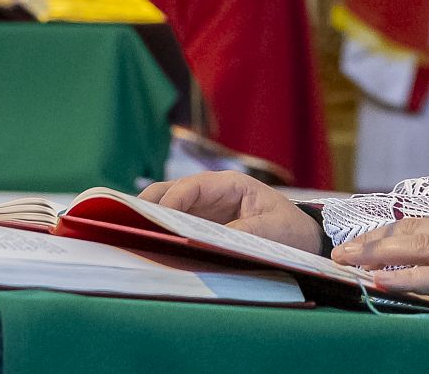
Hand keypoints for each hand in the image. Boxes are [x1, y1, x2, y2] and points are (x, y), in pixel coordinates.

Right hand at [138, 170, 324, 253]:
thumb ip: (242, 232)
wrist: (303, 239)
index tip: (155, 218)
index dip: (171, 201)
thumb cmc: (290, 230)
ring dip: (149, 218)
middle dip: (148, 204)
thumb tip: (209, 240)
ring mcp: (205, 209)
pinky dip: (160, 231)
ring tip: (126, 233)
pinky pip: (176, 224)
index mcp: (230, 185)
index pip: (191, 187)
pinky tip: (145, 243)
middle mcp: (213, 193)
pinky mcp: (202, 225)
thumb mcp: (272, 230)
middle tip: (124, 221)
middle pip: (171, 191)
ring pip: (168, 206)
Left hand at [331, 210, 428, 321]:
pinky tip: (379, 282)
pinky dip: (404, 278)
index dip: (388, 232)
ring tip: (345, 263)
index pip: (422, 223)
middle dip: (371, 241)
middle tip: (339, 253)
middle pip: (410, 231)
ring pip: (415, 247)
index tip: (361, 241)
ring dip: (375, 255)